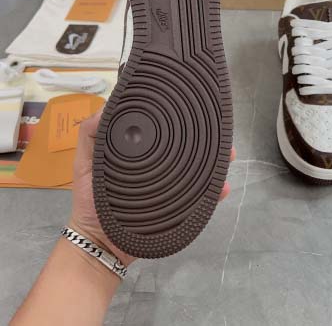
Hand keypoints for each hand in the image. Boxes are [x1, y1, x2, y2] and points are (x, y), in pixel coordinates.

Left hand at [69, 109, 235, 266]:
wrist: (99, 243)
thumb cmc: (89, 200)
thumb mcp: (84, 162)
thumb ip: (90, 135)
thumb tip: (107, 106)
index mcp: (140, 154)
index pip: (164, 133)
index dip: (177, 120)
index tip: (191, 107)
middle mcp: (159, 168)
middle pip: (187, 150)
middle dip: (206, 139)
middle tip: (219, 131)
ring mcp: (170, 188)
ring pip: (198, 171)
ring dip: (215, 162)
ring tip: (228, 154)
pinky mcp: (177, 210)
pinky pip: (200, 199)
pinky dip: (214, 193)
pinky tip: (223, 187)